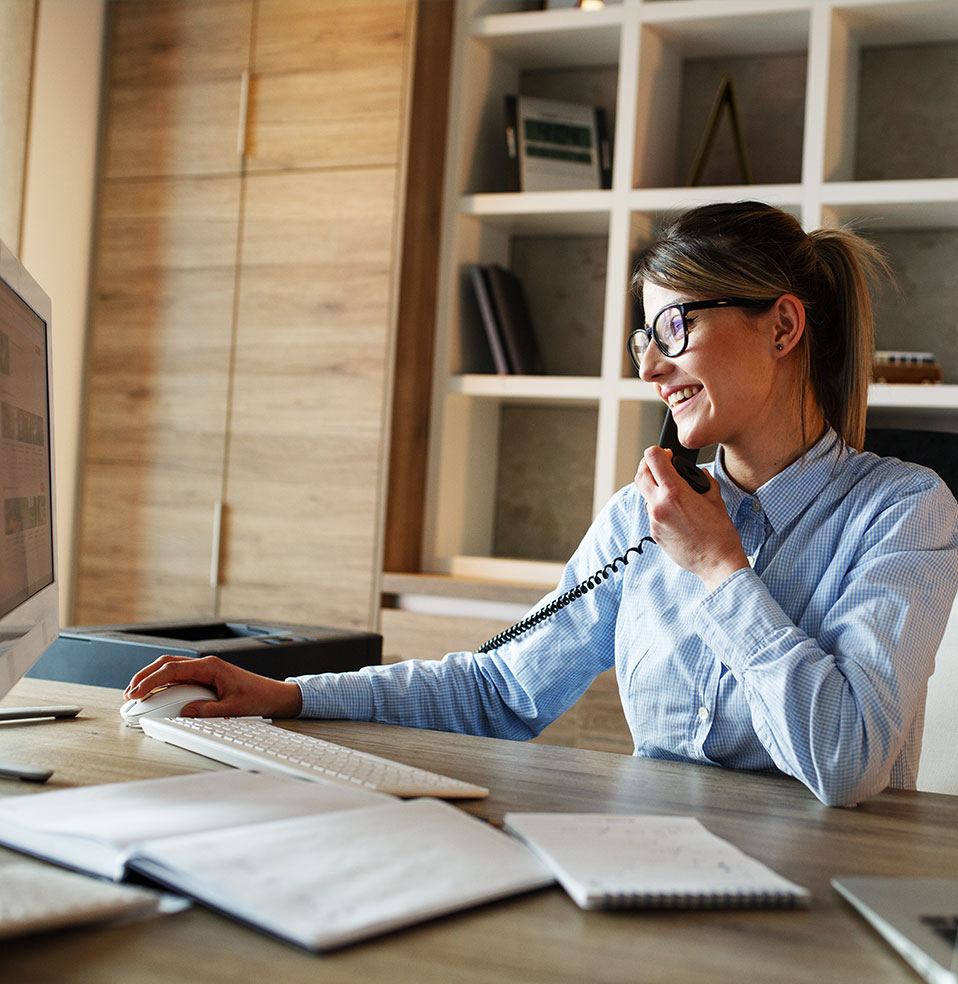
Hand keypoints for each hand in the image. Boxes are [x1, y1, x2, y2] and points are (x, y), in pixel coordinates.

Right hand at [123, 654, 302, 717]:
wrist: (275, 695)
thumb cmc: (258, 698)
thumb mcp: (233, 709)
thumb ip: (208, 711)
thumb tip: (185, 711)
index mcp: (210, 666)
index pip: (172, 669)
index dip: (150, 681)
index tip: (136, 693)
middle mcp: (205, 665)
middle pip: (166, 664)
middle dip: (144, 677)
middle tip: (128, 695)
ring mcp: (204, 670)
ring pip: (170, 669)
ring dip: (152, 679)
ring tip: (135, 695)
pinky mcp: (205, 678)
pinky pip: (179, 678)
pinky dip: (163, 684)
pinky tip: (154, 695)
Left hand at [635, 446, 748, 590]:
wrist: (717, 563)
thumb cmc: (720, 533)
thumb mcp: (715, 499)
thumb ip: (703, 481)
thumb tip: (698, 474)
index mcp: (674, 492)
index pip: (652, 459)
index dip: (658, 452)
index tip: (665, 454)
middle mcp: (659, 505)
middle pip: (640, 475)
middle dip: (648, 465)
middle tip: (660, 464)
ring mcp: (654, 521)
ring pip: (645, 495)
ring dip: (654, 488)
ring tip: (672, 491)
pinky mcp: (654, 534)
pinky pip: (652, 513)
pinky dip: (659, 507)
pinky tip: (676, 512)